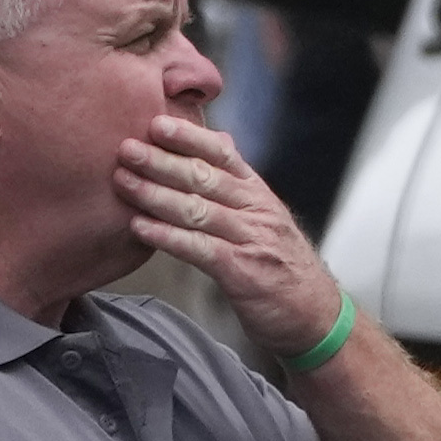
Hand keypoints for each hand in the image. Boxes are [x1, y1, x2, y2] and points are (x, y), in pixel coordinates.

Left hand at [119, 115, 338, 360]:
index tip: (157, 124)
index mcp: (259, 194)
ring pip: (197, 209)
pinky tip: (140, 228)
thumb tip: (218, 142)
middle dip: (162, 161)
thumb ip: (239, 184)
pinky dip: (167, 236)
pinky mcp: (242, 272)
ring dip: (155, 194)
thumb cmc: (283, 266)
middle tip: (126, 148)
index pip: (223, 155)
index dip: (190, 137)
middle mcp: (256, 211)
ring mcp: (250, 240)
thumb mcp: (267, 218)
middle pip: (204, 177)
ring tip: (123, 182)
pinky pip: (199, 248)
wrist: (317, 316)